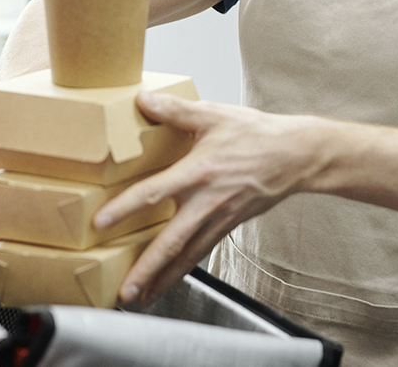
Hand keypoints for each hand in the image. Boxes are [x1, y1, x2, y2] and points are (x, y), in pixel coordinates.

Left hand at [93, 91, 326, 305]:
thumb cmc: (257, 134)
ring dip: (163, 278)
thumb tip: (142, 99)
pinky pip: (202, 252)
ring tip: (142, 297)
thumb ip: (175, 109)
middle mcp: (208, 201)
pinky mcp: (229, 225)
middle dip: (146, 268)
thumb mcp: (214, 114)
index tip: (100, 224)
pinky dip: (184, 269)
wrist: (297, 156)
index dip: (126, 208)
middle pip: (171, 241)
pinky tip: (170, 279)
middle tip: (124, 291)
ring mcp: (219, 218)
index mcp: (199, 171)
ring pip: (187, 255)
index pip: (154, 192)